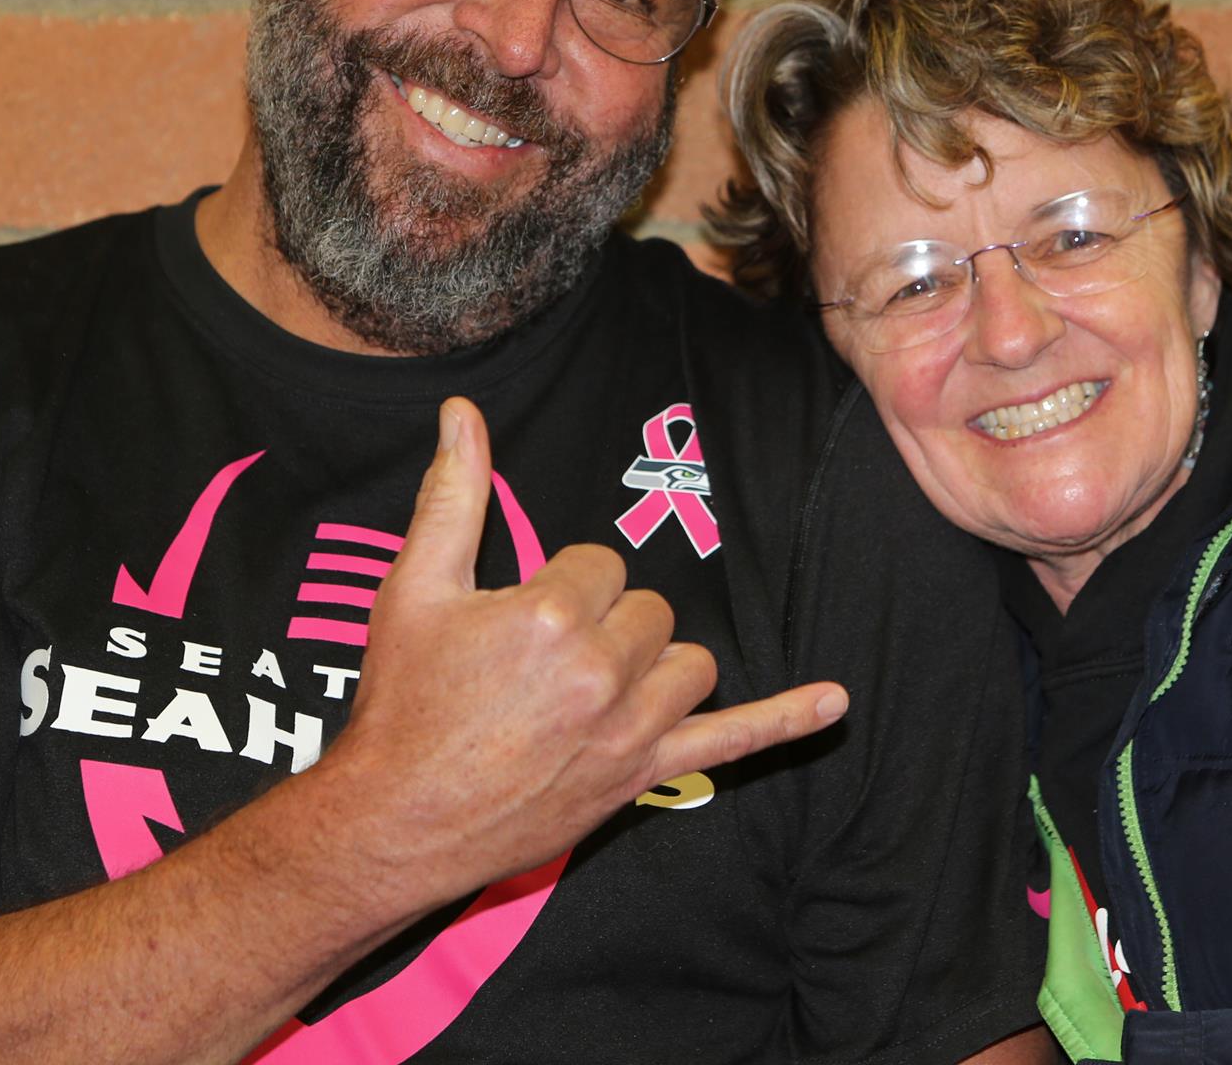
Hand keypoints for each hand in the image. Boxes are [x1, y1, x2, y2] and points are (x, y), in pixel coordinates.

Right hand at [330, 398, 847, 898]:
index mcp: (549, 616)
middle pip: (648, 609)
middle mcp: (599, 673)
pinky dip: (787, 722)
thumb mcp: (414, 589)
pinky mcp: (641, 777)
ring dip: (654, 663)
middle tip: (544, 660)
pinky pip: (731, 743)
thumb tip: (463, 412)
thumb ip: (451, 495)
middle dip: (605, 622)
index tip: (520, 621)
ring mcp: (627, 731)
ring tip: (597, 682)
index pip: (600, 564)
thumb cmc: (403, 703)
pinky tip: (836, 701)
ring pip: (689, 661)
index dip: (560, 586)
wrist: (395, 820)